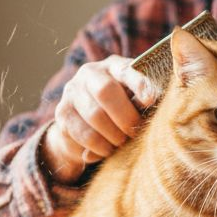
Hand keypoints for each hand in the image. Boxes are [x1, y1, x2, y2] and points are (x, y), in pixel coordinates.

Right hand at [42, 55, 156, 182]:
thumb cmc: (120, 110)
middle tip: (135, 132)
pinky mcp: (62, 113)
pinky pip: (82, 133)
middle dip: (125, 117)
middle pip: (106, 91)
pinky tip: (107, 150)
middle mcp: (90, 73)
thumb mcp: (134, 101)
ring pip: (94, 115)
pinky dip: (99, 146)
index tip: (150, 100)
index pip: (126, 69)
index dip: (139, 83)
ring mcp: (72, 92)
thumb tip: (154, 106)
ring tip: (122, 143)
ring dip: (113, 135)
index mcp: (114, 66)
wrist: (84, 124)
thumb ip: (143, 100)